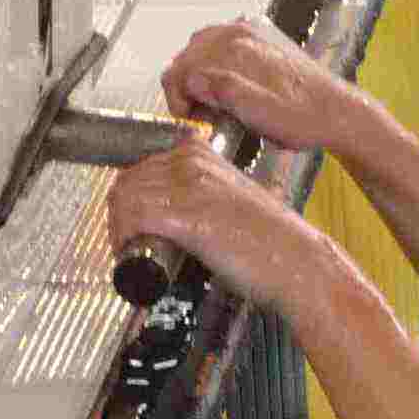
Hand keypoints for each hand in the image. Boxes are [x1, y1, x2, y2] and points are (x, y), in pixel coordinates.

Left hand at [106, 136, 338, 321]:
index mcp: (203, 155)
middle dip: (120, 215)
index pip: (142, 166)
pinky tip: (134, 257)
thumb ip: (204, 196)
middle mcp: (193, 163)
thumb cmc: (273, 242)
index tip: (133, 224)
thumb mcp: (233, 201)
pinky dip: (126, 239)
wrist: (299, 263)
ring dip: (119, 228)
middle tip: (126, 244)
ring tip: (129, 253)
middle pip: (128, 180)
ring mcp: (189, 186)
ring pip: (125, 197)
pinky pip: (135, 217)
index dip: (130, 198)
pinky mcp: (187, 215)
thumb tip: (172, 214)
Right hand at [159, 15, 362, 157]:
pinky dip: (217, 63)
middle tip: (197, 112)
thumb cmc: (305, 117)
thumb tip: (191, 81)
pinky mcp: (262, 39)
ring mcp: (252, 32)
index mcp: (236, 48)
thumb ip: (220, 92)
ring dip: (200, 73)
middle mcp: (242, 32)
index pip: (182, 67)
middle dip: (186, 85)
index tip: (187, 117)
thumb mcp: (256, 113)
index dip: (177, 98)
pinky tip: (227, 84)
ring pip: (203, 48)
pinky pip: (224, 44)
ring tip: (212, 100)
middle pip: (189, 54)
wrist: (339, 112)